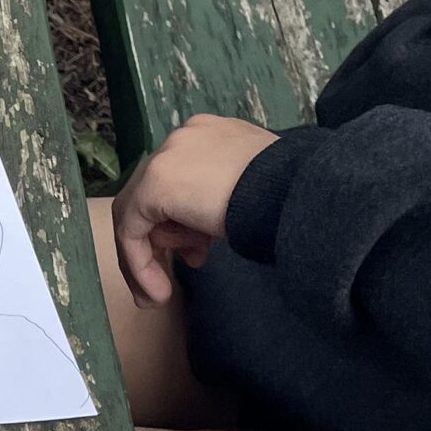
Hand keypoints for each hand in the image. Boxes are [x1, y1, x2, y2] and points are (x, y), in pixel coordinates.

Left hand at [112, 114, 277, 302]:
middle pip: (151, 197)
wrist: (299, 191)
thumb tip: (195, 229)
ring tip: (174, 283)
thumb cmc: (287, 197)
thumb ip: (214, 202)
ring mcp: (166, 157)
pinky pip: (131, 229)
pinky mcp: (154, 183)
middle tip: (176, 275)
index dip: (179, 224)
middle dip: (162, 241)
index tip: (195, 254)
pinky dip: (139, 264)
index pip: (176, 182)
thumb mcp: (247, 194)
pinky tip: (159, 293)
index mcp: (207, 136)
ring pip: (137, 214)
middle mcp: (183, 139)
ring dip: (154, 256)